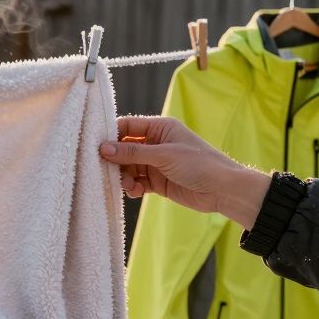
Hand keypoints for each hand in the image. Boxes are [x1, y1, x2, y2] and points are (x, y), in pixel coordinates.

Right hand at [99, 116, 269, 229]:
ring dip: (123, 176)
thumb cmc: (199, 164)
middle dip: (115, 160)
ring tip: (127, 185)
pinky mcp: (158, 181)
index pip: (128, 126)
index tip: (96, 147)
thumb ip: (133, 152)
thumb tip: (103, 148)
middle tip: (106, 171)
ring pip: (129, 167)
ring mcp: (156, 163)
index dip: (111, 135)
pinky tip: (135, 192)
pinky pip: (137, 182)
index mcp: (160, 128)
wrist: (223, 190)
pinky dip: (132, 187)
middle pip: (125, 149)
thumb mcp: (164, 155)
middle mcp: (156, 144)